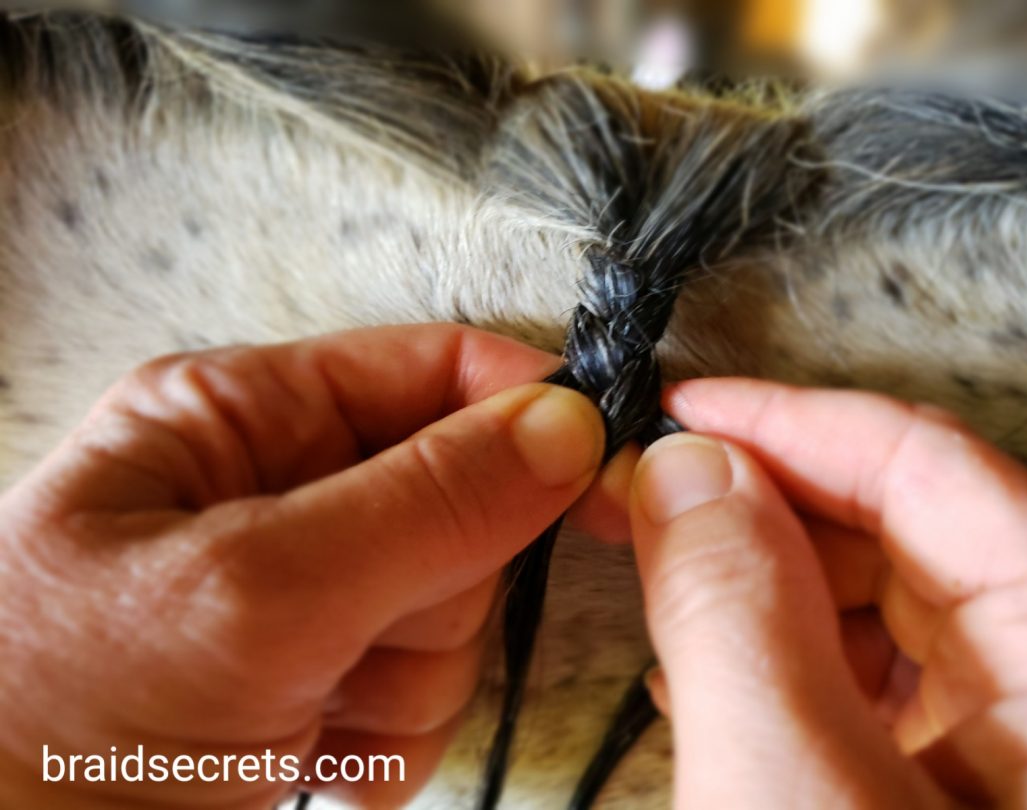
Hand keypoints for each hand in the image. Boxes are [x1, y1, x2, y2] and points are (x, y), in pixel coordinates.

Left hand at [0, 324, 609, 808]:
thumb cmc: (54, 725)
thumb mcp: (250, 592)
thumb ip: (422, 504)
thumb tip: (566, 428)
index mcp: (241, 419)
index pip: (431, 372)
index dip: (528, 411)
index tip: (606, 465)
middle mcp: (283, 495)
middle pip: (461, 502)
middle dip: (434, 587)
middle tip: (353, 633)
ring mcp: (312, 595)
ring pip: (456, 613)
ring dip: (406, 678)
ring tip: (305, 709)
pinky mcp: (326, 681)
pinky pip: (428, 695)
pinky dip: (387, 739)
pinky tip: (306, 751)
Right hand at [632, 379, 1026, 807]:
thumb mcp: (796, 797)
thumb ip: (742, 625)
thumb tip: (688, 476)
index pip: (934, 470)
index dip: (789, 423)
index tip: (684, 414)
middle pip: (904, 530)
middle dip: (760, 504)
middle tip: (655, 494)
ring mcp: (1019, 748)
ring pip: (879, 605)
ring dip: (758, 585)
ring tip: (671, 583)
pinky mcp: (964, 792)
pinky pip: (872, 683)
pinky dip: (778, 662)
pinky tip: (709, 672)